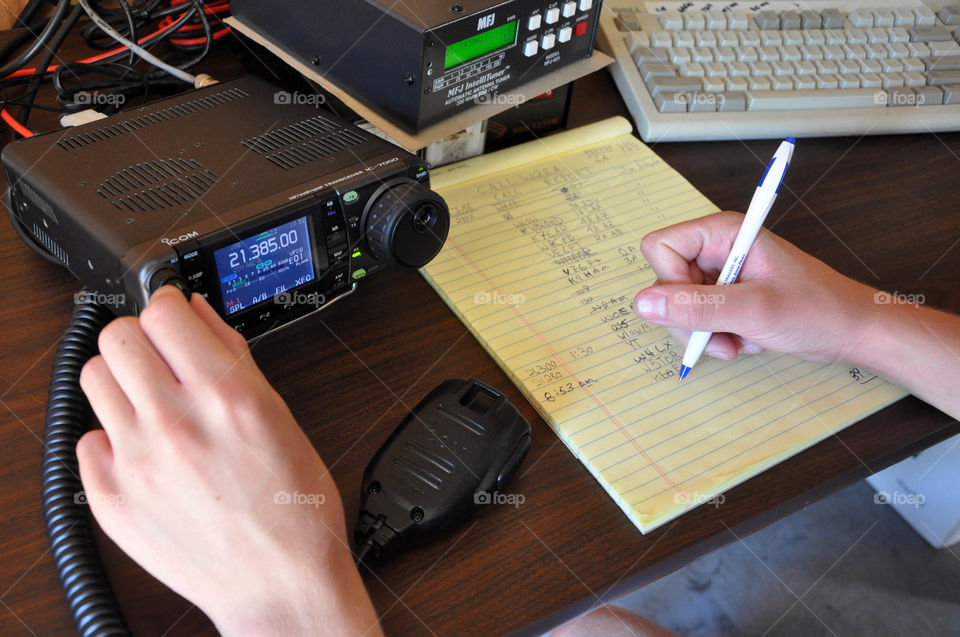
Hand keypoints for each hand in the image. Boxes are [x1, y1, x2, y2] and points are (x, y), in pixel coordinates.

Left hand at [77, 286, 381, 635]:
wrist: (280, 582)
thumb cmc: (295, 507)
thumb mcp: (281, 417)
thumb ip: (234, 356)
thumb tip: (198, 313)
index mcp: (225, 396)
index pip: (163, 312)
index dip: (170, 308)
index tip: (174, 319)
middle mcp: (175, 424)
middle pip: (118, 337)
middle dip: (141, 340)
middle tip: (162, 360)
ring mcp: (137, 464)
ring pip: (95, 379)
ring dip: (123, 381)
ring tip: (153, 404)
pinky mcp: (112, 500)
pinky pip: (90, 440)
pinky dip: (115, 438)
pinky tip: (148, 452)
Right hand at [633, 212, 874, 363]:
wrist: (851, 331)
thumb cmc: (817, 310)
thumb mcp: (754, 310)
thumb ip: (696, 307)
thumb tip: (643, 304)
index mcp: (722, 233)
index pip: (660, 247)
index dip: (670, 282)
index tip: (701, 305)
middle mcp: (716, 248)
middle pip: (666, 281)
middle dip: (689, 317)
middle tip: (721, 337)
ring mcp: (720, 273)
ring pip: (678, 305)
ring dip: (704, 332)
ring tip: (738, 342)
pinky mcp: (726, 295)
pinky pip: (697, 317)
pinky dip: (715, 335)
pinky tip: (743, 340)